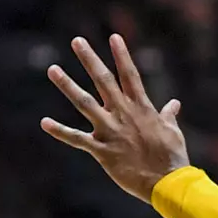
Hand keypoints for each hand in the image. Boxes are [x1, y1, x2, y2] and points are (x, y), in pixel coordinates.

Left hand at [42, 35, 189, 203]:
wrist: (167, 181)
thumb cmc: (172, 156)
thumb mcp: (173, 131)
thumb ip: (168, 115)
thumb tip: (174, 104)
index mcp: (142, 107)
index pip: (130, 74)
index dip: (121, 55)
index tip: (113, 37)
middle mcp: (124, 114)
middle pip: (103, 80)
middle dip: (90, 59)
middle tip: (77, 41)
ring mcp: (111, 131)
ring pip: (84, 103)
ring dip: (67, 85)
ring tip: (52, 69)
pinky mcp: (102, 150)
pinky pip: (77, 138)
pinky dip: (59, 131)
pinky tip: (44, 122)